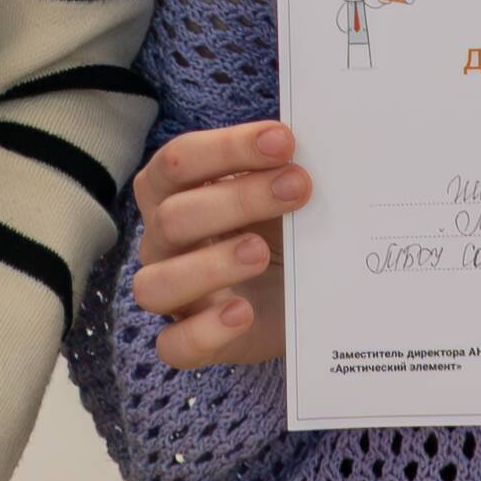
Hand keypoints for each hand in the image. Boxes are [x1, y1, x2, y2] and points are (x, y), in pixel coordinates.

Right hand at [118, 118, 314, 368]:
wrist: (299, 290)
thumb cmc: (281, 226)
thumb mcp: (282, 194)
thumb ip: (286, 168)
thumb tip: (324, 134)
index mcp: (174, 191)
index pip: (178, 161)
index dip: (227, 147)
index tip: (284, 140)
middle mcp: (162, 241)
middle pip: (172, 217)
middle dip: (237, 198)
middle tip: (298, 186)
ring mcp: (172, 293)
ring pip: (155, 285)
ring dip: (209, 265)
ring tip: (260, 253)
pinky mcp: (190, 340)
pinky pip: (173, 346)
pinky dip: (203, 331)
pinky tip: (243, 313)